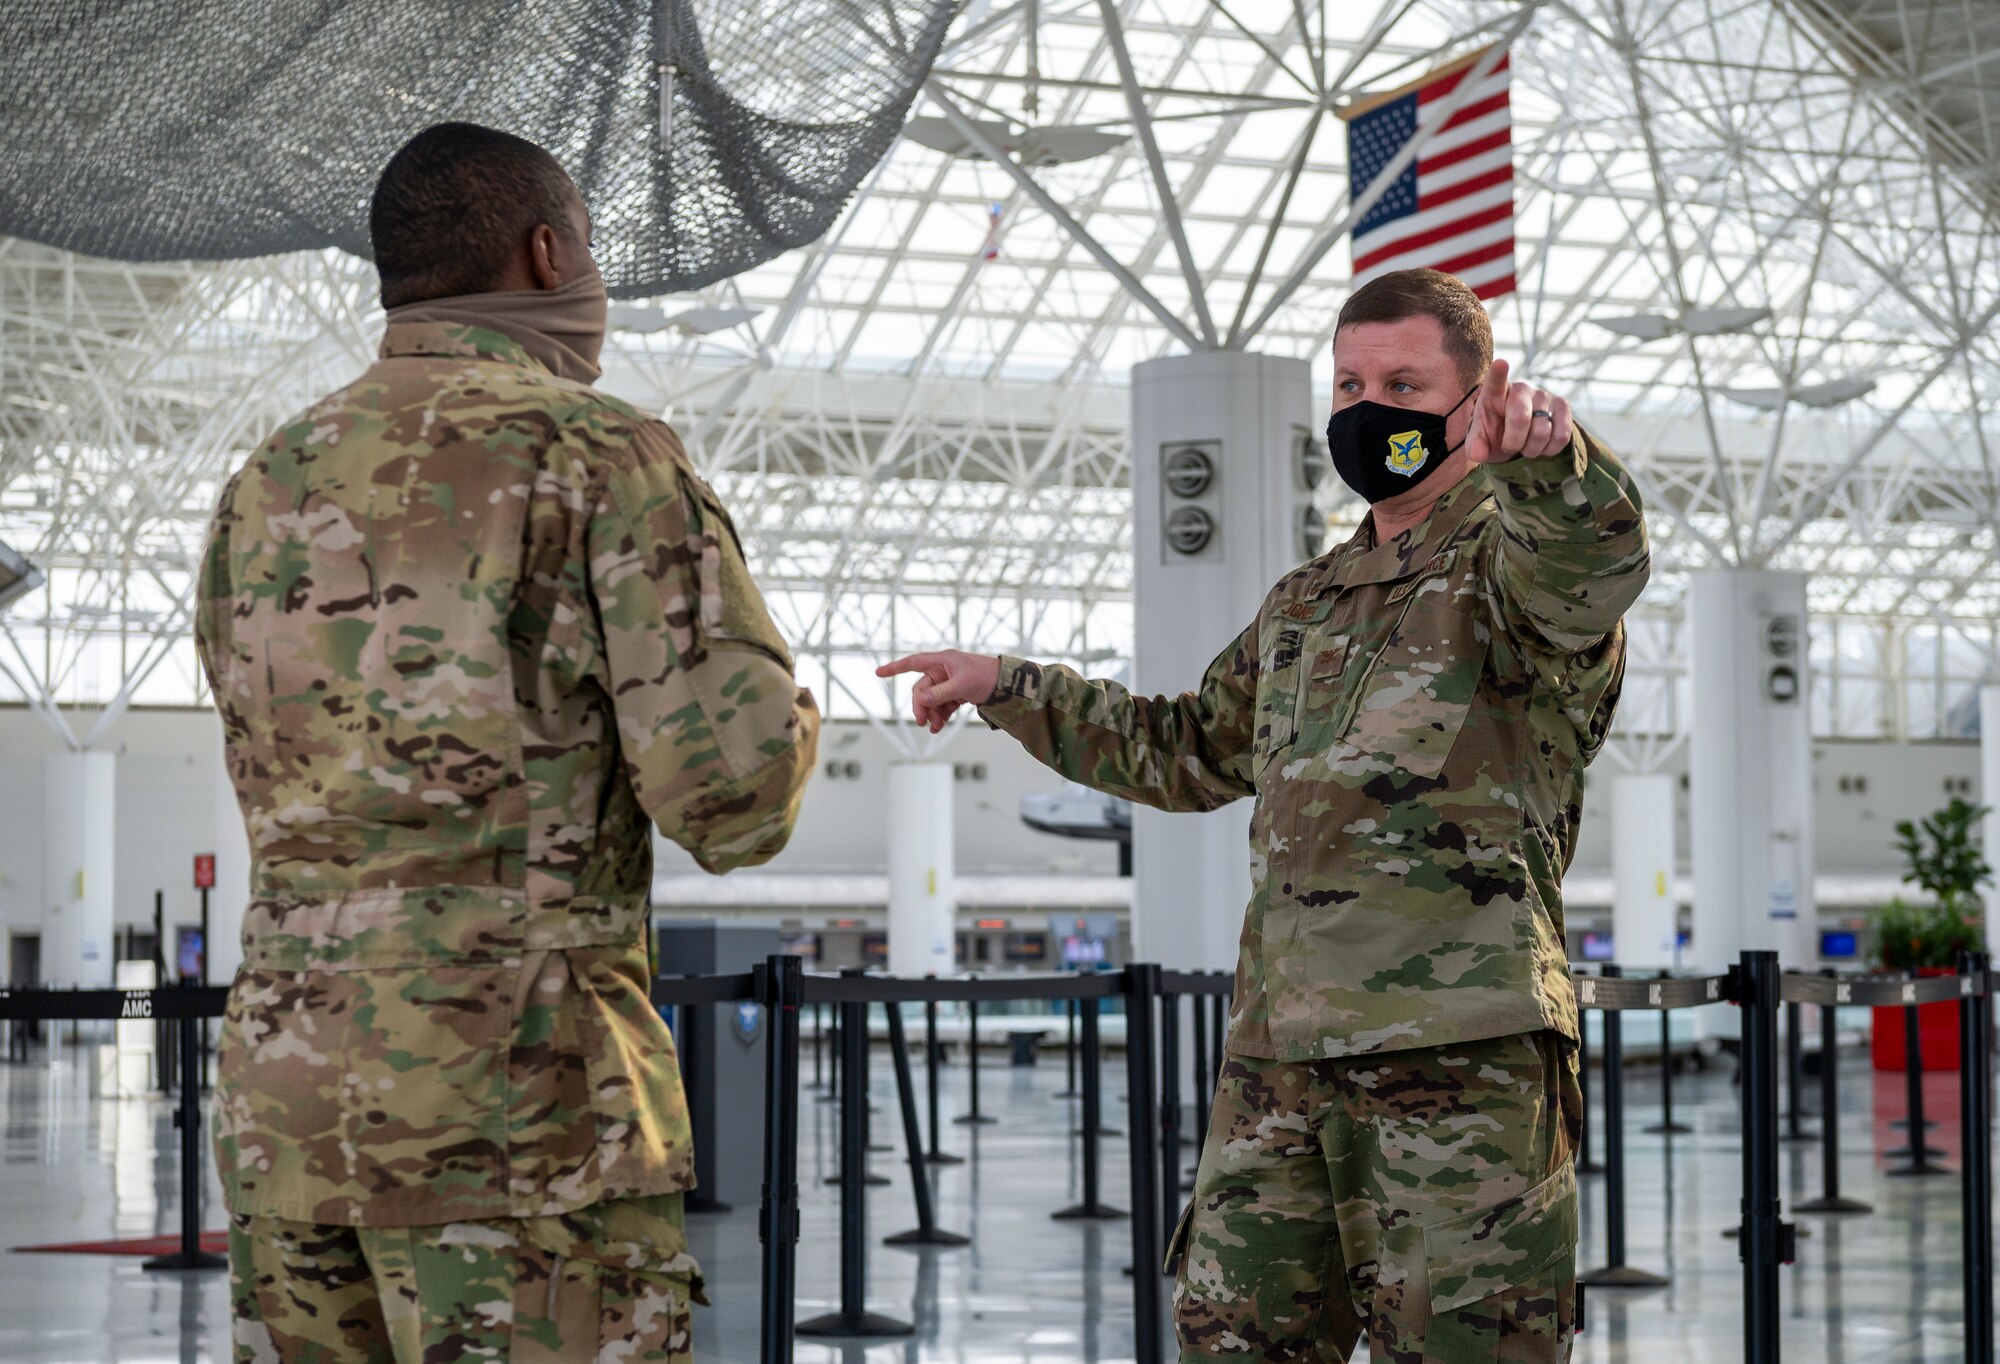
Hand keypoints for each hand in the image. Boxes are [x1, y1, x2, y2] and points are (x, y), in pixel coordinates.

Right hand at [875, 651, 1001, 731]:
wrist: (1007, 685)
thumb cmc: (986, 676)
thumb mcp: (962, 685)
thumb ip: (940, 693)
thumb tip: (921, 700)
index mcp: (942, 661)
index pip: (913, 663)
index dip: (895, 668)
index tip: (879, 673)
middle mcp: (943, 670)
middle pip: (922, 689)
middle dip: (921, 706)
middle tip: (922, 722)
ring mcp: (949, 683)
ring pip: (932, 700)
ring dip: (931, 714)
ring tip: (934, 728)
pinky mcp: (956, 694)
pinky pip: (942, 705)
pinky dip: (940, 716)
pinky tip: (938, 727)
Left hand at [1463, 359, 1572, 464]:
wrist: (1519, 436)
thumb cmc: (1495, 433)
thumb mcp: (1480, 440)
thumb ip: (1475, 447)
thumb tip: (1478, 455)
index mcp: (1494, 393)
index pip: (1496, 381)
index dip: (1498, 373)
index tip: (1500, 364)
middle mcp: (1521, 389)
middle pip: (1521, 418)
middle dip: (1513, 443)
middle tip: (1509, 447)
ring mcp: (1544, 396)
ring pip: (1542, 432)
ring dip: (1531, 449)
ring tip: (1524, 446)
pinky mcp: (1562, 406)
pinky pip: (1561, 436)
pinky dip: (1549, 450)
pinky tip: (1541, 446)